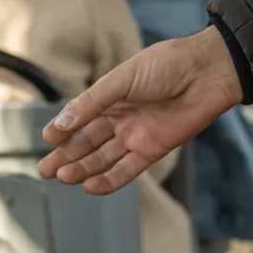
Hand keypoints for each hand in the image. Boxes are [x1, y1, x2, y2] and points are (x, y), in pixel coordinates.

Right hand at [40, 27, 241, 193]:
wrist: (207, 73)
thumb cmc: (166, 66)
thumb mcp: (123, 79)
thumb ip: (93, 102)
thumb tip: (62, 123)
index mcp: (111, 96)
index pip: (80, 117)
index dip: (63, 129)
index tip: (47, 139)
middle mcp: (121, 118)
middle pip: (88, 142)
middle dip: (66, 155)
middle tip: (45, 169)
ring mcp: (136, 135)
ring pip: (103, 158)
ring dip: (83, 168)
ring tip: (62, 176)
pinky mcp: (154, 150)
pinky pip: (127, 170)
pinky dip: (109, 180)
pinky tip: (90, 186)